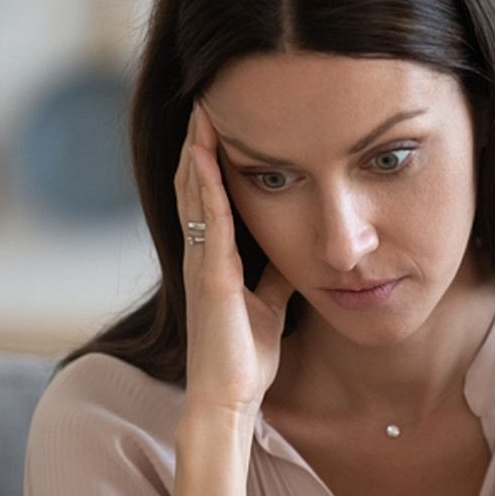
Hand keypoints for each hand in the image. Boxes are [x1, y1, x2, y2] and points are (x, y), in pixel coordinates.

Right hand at [174, 103, 295, 420]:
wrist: (231, 398)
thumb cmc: (246, 356)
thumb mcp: (271, 303)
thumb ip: (277, 275)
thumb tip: (299, 251)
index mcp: (215, 259)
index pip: (210, 196)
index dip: (213, 157)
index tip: (223, 120)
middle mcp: (202, 254)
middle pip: (196, 185)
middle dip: (201, 141)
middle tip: (206, 97)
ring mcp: (203, 264)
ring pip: (195, 194)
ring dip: (198, 150)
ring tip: (202, 109)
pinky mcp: (212, 279)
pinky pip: (209, 224)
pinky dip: (206, 187)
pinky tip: (205, 157)